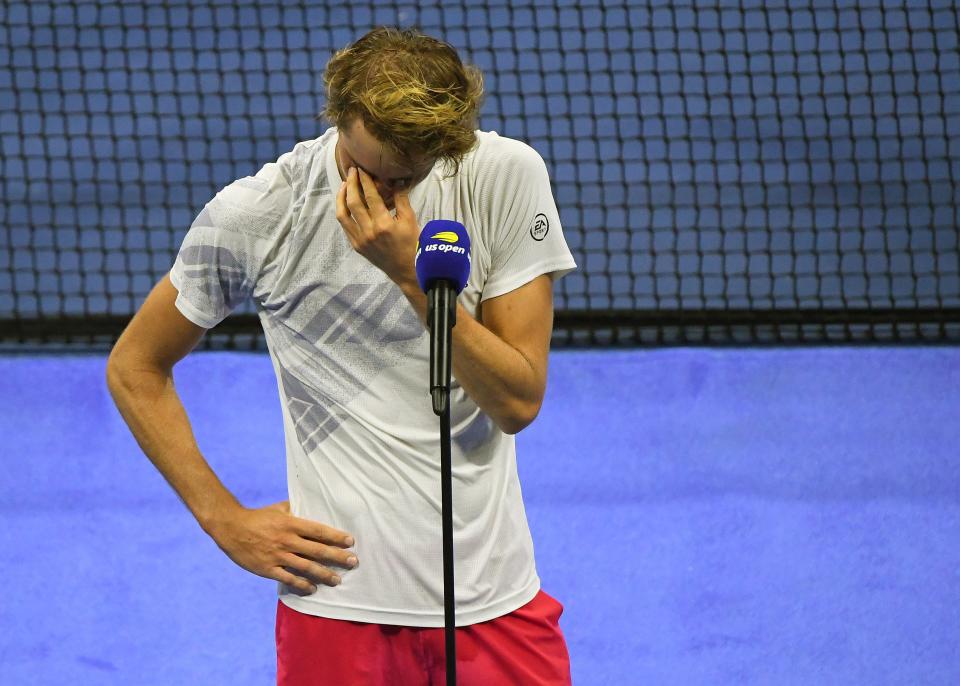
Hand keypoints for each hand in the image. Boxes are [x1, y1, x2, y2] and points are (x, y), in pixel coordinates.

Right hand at [208, 500, 357, 594]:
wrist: (231, 528)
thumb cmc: (258, 517)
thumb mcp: (279, 508)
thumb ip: (296, 509)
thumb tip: (312, 504)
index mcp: (290, 523)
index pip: (318, 531)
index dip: (336, 536)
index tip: (350, 541)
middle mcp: (286, 540)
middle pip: (317, 550)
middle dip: (337, 557)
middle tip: (353, 562)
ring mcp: (277, 556)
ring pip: (306, 567)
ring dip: (324, 574)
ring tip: (338, 580)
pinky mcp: (267, 569)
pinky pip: (288, 578)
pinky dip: (302, 584)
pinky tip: (313, 588)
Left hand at [336, 166, 419, 287]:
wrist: (406, 269)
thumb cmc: (412, 243)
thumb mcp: (410, 220)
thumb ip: (401, 198)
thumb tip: (396, 179)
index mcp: (384, 224)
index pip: (371, 197)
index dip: (365, 181)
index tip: (361, 169)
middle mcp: (369, 232)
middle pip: (353, 202)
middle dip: (351, 184)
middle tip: (351, 171)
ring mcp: (360, 240)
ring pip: (342, 215)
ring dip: (341, 197)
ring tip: (344, 185)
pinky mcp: (356, 246)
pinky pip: (345, 226)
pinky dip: (343, 212)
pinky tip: (346, 203)